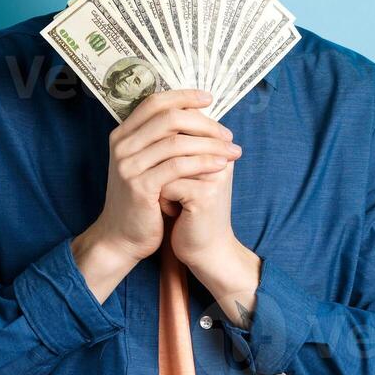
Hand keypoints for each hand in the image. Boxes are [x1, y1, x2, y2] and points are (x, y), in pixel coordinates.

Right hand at [73, 90, 238, 298]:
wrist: (121, 237)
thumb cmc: (143, 200)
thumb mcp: (147, 164)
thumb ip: (162, 140)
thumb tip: (196, 115)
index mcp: (123, 135)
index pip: (155, 103)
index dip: (184, 96)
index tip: (210, 99)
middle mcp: (122, 146)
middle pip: (169, 118)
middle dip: (204, 123)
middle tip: (227, 134)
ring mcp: (129, 166)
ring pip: (177, 142)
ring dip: (211, 144)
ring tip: (232, 151)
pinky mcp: (140, 187)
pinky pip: (178, 166)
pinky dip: (204, 163)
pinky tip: (221, 166)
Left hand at [167, 141, 259, 327]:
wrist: (205, 250)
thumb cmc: (191, 212)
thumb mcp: (187, 176)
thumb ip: (178, 149)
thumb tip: (154, 124)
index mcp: (218, 148)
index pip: (184, 128)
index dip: (164, 151)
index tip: (172, 178)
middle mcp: (221, 157)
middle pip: (174, 143)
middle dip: (161, 168)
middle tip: (169, 188)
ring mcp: (214, 175)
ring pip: (166, 164)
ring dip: (161, 183)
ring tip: (171, 199)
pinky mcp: (205, 195)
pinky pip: (166, 185)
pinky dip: (163, 200)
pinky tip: (174, 213)